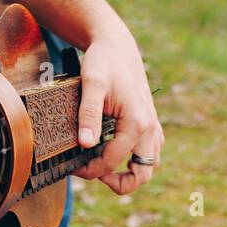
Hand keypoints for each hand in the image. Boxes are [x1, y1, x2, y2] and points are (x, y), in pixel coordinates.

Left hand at [72, 30, 163, 195]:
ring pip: (150, 164)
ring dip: (131, 172)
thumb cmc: (103, 62)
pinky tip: (116, 150)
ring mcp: (153, 124)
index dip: (91, 170)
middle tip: (94, 173)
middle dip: (119, 182)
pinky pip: (152, 150)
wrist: (116, 44)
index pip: (113, 160)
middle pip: (142, 173)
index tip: (74, 167)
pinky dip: (138, 158)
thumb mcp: (91, 84)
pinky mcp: (150, 120)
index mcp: (136, 122)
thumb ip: (89, 114)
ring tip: (104, 166)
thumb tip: (85, 144)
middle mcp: (149, 126)